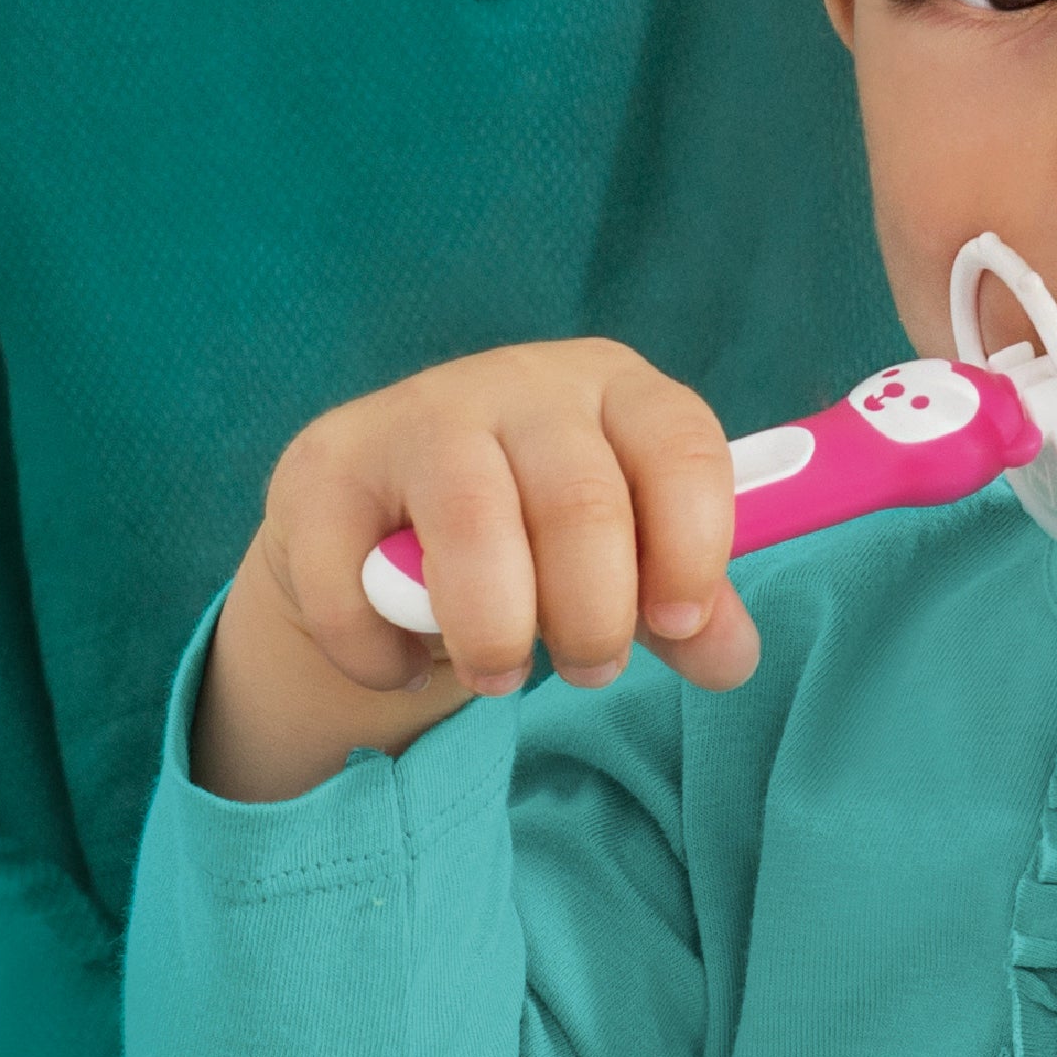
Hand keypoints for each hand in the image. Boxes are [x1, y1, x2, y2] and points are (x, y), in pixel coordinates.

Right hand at [200, 339, 758, 801]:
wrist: (377, 530)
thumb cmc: (531, 539)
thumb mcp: (622, 561)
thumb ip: (685, 605)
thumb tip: (730, 657)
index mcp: (614, 389)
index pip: (682, 447)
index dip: (693, 549)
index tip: (677, 626)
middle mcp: (521, 382)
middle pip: (581, 501)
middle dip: (594, 616)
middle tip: (589, 670)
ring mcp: (416, 412)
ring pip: (473, 524)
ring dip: (496, 631)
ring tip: (501, 674)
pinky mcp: (326, 465)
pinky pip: (356, 579)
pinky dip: (384, 652)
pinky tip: (400, 663)